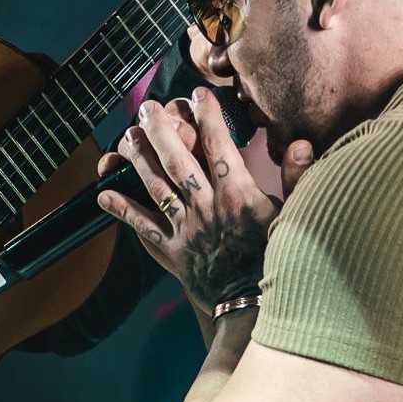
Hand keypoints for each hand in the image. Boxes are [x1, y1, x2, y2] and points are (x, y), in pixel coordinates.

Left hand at [95, 89, 314, 306]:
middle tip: (147, 108)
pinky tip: (103, 194)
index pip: (219, 145)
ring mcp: (187, 229)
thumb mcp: (295, 217)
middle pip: (178, 160)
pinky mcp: (173, 252)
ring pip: (156, 186)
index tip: (197, 95)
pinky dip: (122, 211)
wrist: (254, 307)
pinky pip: (143, 228)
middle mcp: (207, 206)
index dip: (207, 116)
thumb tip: (299, 144)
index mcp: (238, 194)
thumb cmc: (278, 261)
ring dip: (139, 159)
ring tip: (126, 136)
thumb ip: (298, 178)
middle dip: (161, 130)